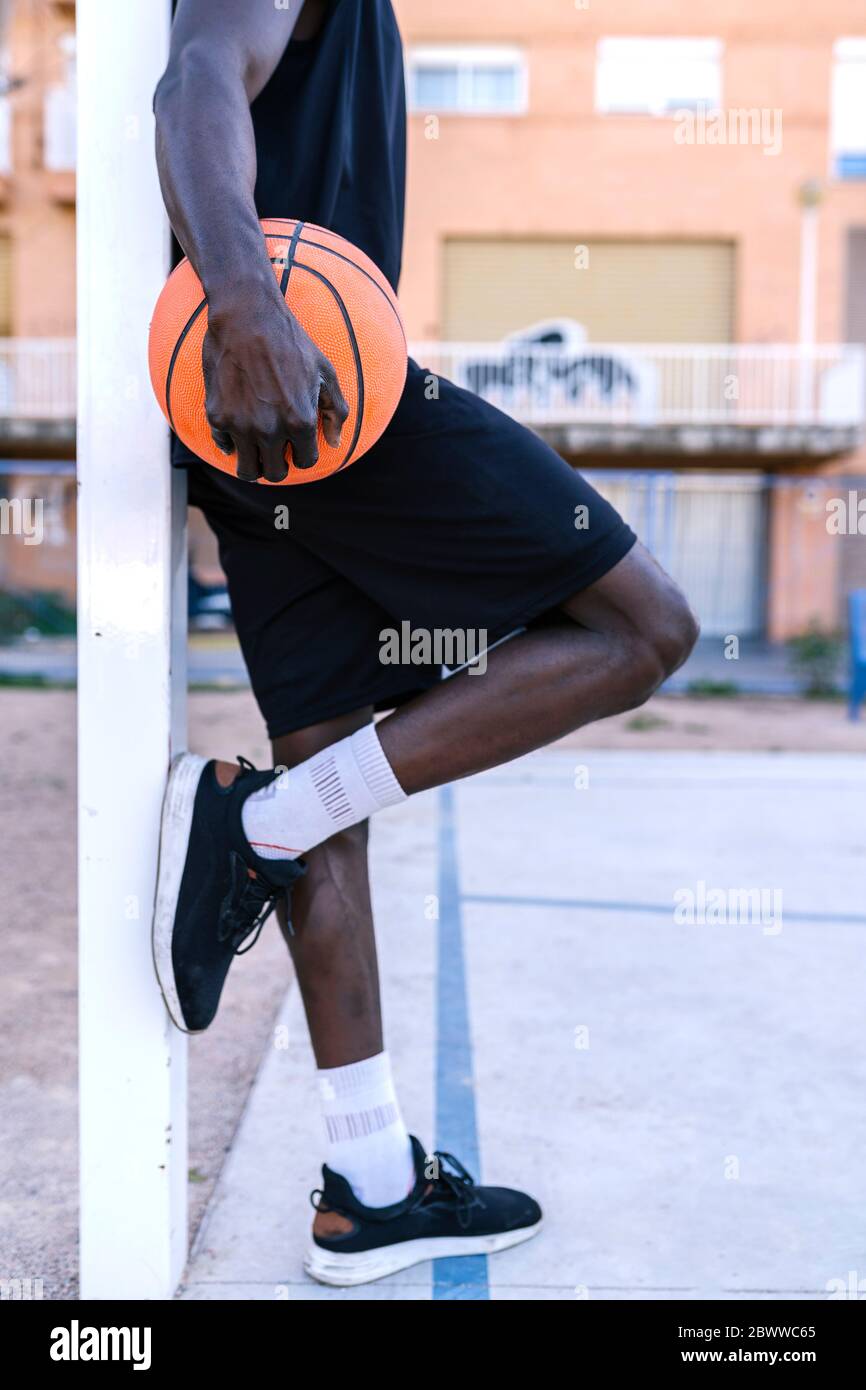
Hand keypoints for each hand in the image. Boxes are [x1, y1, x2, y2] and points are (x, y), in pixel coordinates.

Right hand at [202, 278, 347, 481]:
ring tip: (256, 448)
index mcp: (300, 421)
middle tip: (275, 450)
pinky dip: (231, 441)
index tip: (296, 444)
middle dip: (278, 465)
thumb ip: (335, 412)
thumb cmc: (291, 341)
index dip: (302, 454)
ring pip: (247, 470)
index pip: (304, 462)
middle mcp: (270, 429)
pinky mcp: (217, 415)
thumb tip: (334, 443)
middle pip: (274, 474)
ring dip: (253, 463)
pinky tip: (237, 423)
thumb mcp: (324, 372)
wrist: (247, 316)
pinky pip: (223, 446)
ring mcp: (241, 424)